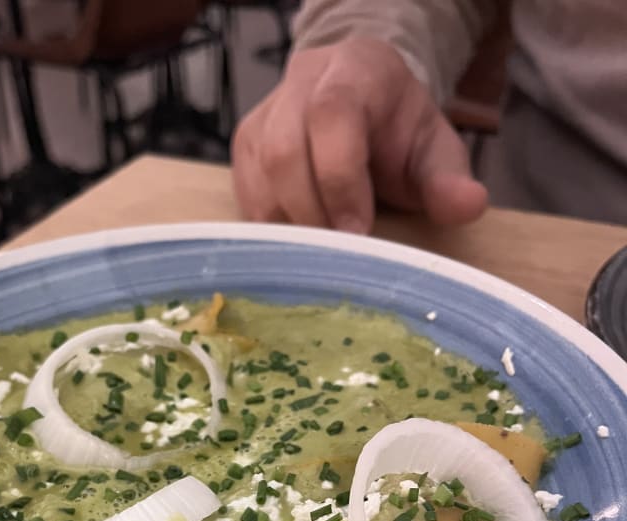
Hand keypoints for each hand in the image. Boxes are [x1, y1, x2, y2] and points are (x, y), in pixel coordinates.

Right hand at [232, 37, 487, 231]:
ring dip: (290, 226)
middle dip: (312, 212)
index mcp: (353, 73)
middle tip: (340, 254)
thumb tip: (469, 206)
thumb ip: (449, 178)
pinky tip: (301, 246)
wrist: (363, 104)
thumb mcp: (434, 149)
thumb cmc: (398, 132)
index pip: (331, 117)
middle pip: (283, 151)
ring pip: (259, 178)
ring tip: (323, 252)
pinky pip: (246, 196)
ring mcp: (264, 116)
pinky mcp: (244, 148)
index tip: (358, 231)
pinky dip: (272, 230)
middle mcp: (299, 86)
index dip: (339, 179)